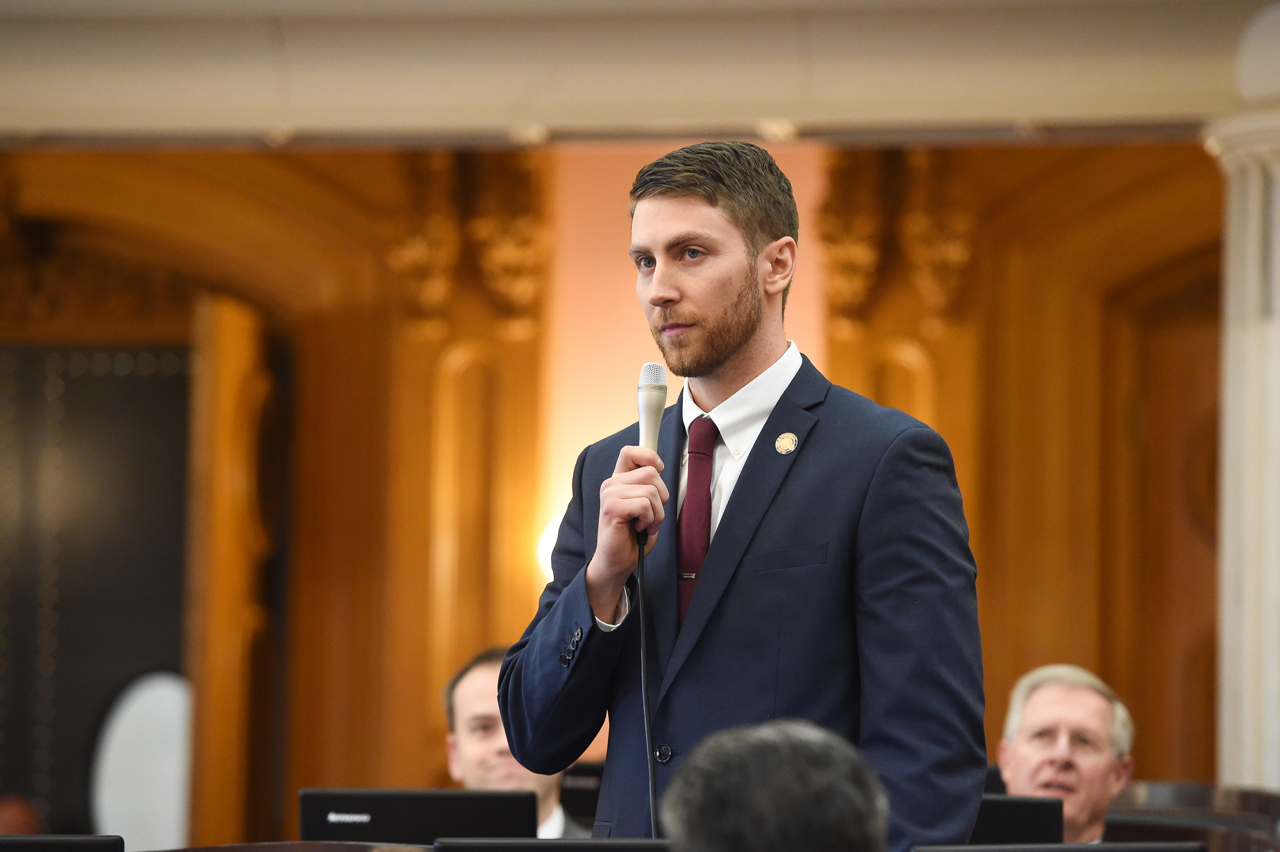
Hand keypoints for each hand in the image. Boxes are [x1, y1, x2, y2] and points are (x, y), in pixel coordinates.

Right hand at [585, 445, 668, 622]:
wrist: (617, 562)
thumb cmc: (632, 537)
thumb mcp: (646, 506)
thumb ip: (649, 486)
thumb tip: (658, 468)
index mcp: (619, 481)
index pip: (631, 452)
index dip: (649, 456)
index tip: (658, 471)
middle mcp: (611, 484)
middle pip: (651, 472)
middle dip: (661, 497)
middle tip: (650, 515)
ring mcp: (609, 494)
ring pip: (651, 491)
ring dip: (656, 514)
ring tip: (645, 524)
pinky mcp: (611, 507)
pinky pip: (645, 505)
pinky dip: (650, 520)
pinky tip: (639, 528)